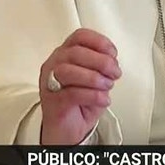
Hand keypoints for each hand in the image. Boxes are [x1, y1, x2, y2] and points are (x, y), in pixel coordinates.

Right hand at [38, 28, 121, 144]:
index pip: (79, 36)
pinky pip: (72, 93)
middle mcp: (54, 65)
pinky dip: (93, 95)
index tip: (113, 53)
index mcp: (65, 54)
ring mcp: (50, 83)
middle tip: (114, 73)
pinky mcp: (53, 101)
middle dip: (101, 61)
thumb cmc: (80, 101)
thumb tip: (112, 62)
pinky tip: (103, 99)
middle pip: (75, 52)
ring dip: (94, 78)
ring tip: (107, 86)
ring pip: (68, 71)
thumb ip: (101, 66)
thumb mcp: (95, 78)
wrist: (66, 128)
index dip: (99, 41)